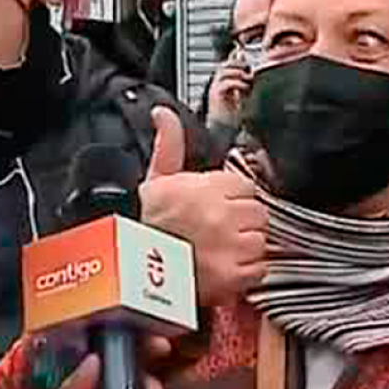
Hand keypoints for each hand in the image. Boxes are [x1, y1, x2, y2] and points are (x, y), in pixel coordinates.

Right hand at [140, 107, 268, 305]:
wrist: (129, 267)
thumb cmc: (141, 223)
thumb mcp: (155, 178)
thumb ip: (168, 143)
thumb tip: (163, 114)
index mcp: (205, 187)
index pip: (244, 186)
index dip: (231, 197)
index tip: (218, 206)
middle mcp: (220, 215)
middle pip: (256, 213)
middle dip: (240, 221)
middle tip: (217, 230)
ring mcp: (229, 246)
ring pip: (259, 240)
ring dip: (244, 246)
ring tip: (218, 249)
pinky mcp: (233, 274)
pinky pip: (258, 269)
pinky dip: (245, 272)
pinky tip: (223, 266)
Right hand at [205, 64, 251, 126]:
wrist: (225, 128)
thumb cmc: (234, 114)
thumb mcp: (244, 94)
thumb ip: (245, 81)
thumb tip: (251, 71)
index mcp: (224, 80)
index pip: (228, 63)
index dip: (237, 58)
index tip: (248, 56)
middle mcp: (218, 82)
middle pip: (225, 64)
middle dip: (238, 63)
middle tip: (249, 68)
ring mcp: (215, 88)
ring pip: (223, 71)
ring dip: (238, 72)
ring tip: (248, 77)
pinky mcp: (215, 95)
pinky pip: (225, 83)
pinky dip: (237, 83)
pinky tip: (245, 87)